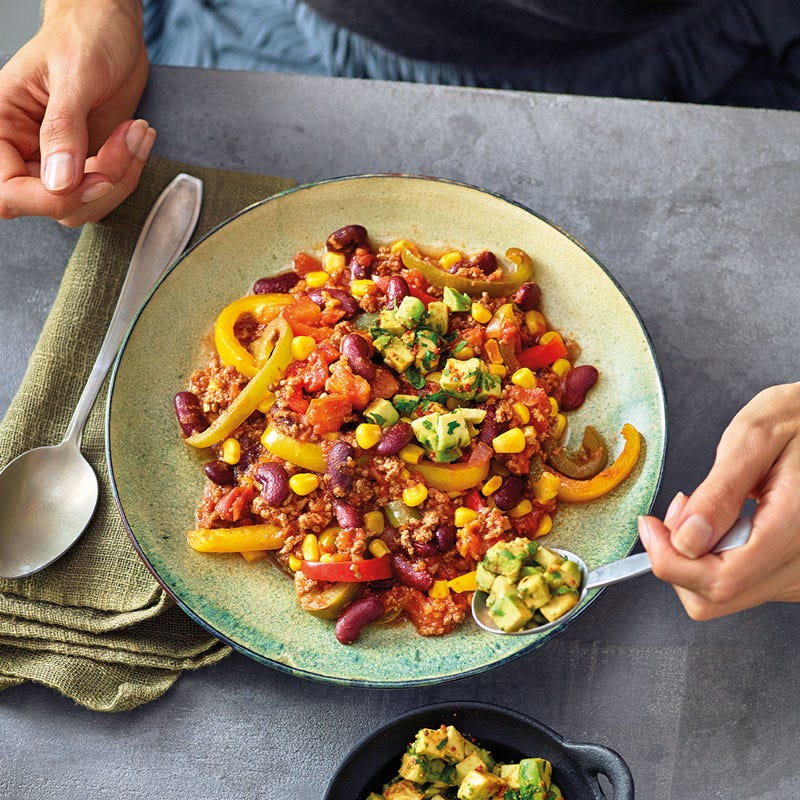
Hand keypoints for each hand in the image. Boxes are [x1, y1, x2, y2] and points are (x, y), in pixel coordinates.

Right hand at [0, 0, 149, 225]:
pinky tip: (139, 138)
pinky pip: (108, 191)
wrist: (111, 30)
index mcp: (2, 127)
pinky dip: (130, 172)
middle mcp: (25, 151)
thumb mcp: (73, 76)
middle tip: (125, 145)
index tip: (93, 179)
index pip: (8, 192)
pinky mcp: (89, 165)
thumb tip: (59, 183)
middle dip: (98, 186)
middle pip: (54, 206)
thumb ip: (63, 130)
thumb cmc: (83, 37)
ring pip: (86, 205)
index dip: (48, 199)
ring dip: (121, 178)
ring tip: (137, 133)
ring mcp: (59, 163)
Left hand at [638, 382, 799, 618]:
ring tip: (706, 511)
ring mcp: (798, 574)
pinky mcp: (792, 572)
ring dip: (695, 558)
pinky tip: (725, 523)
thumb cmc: (799, 420)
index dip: (669, 559)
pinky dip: (716, 558)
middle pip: (715, 596)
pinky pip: (740, 583)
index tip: (651, 527)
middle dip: (677, 557)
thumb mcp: (753, 439)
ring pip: (723, 594)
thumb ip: (718, 492)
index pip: (719, 580)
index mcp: (794, 528)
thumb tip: (686, 538)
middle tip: (680, 510)